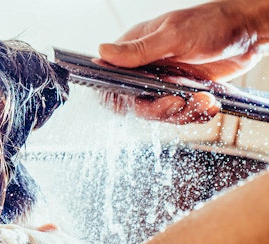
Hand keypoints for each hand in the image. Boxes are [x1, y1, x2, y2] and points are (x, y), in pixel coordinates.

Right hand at [98, 0, 268, 123]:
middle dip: (158, 110)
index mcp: (134, 52)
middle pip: (136, 105)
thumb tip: (102, 53)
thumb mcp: (173, 36)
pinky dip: (195, 114)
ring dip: (182, 113)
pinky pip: (180, 114)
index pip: (112, 82)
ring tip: (204, 101)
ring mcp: (163, 83)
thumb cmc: (210, 23)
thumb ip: (138, 50)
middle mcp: (145, 70)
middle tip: (178, 103)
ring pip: (160, 113)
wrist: (247, 32)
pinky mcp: (182, 93)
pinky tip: (209, 103)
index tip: (136, 102)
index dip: (118, 98)